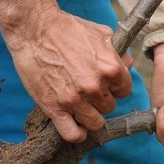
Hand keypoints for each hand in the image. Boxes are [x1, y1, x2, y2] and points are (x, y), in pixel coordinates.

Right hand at [0, 0, 132, 142]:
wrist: (34, 29)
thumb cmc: (67, 29)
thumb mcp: (101, 34)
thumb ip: (118, 53)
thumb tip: (129, 64)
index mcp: (111, 69)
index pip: (124, 91)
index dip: (114, 88)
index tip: (104, 85)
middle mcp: (95, 86)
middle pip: (109, 107)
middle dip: (100, 99)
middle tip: (86, 90)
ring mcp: (75, 99)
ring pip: (95, 123)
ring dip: (90, 116)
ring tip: (82, 107)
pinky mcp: (55, 108)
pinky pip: (73, 134)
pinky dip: (78, 135)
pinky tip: (78, 127)